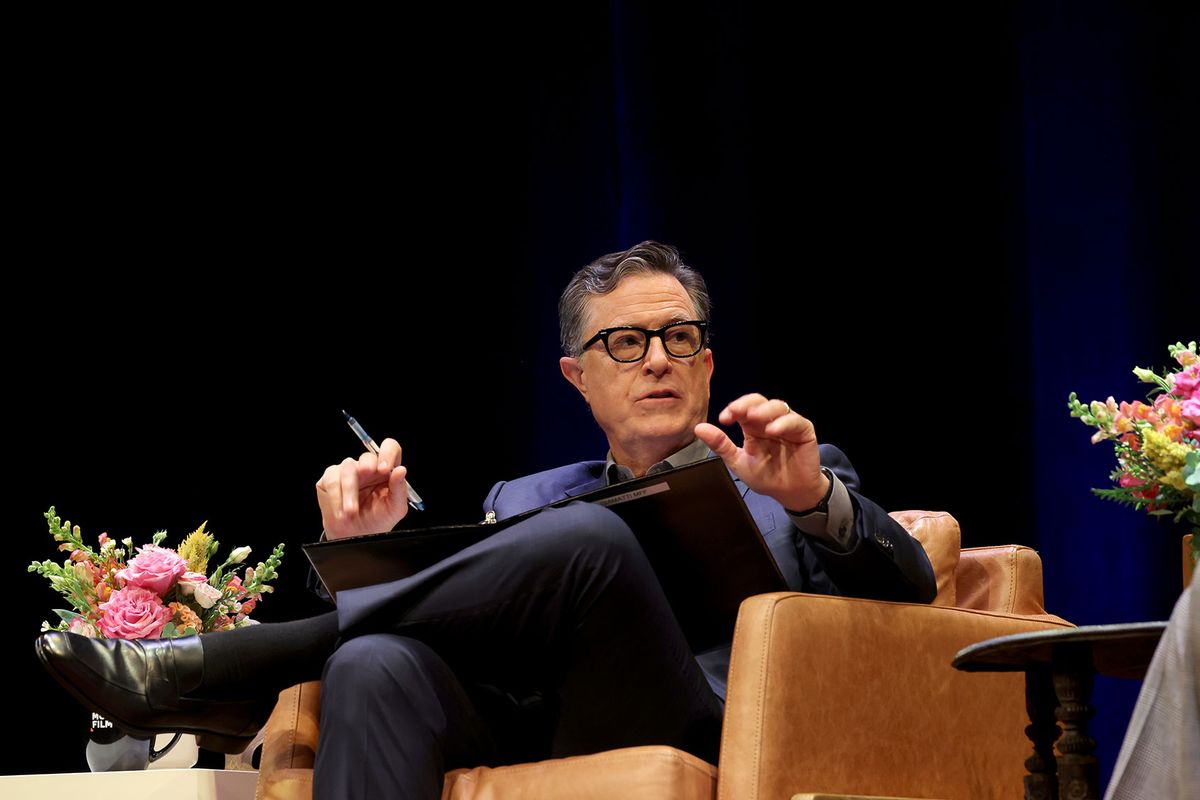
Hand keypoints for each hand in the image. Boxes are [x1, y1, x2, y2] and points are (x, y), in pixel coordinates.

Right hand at [316, 437, 410, 538]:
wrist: (355, 535)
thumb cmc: (376, 520)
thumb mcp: (395, 509)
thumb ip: (400, 489)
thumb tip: (401, 470)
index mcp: (386, 471)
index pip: (390, 448)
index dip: (387, 453)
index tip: (384, 469)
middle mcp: (368, 468)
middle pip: (367, 456)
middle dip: (366, 467)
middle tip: (365, 476)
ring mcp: (348, 470)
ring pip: (347, 469)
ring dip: (348, 492)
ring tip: (350, 512)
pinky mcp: (330, 477)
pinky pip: (331, 479)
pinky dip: (336, 498)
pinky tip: (340, 512)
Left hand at [695, 393, 827, 511]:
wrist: (790, 494)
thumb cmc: (766, 477)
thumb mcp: (739, 462)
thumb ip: (721, 445)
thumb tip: (698, 428)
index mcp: (753, 427)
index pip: (743, 409)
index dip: (733, 409)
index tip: (724, 419)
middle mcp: (769, 422)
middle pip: (759, 402)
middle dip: (746, 404)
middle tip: (735, 412)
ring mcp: (788, 425)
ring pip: (778, 406)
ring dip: (764, 410)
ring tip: (754, 418)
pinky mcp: (804, 431)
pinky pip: (796, 421)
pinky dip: (784, 423)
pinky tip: (772, 430)